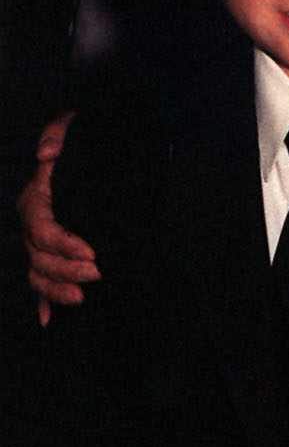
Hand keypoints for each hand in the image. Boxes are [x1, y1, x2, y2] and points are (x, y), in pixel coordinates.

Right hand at [17, 113, 98, 323]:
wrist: (92, 154)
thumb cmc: (82, 142)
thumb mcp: (72, 126)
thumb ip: (59, 134)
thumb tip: (47, 153)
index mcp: (36, 198)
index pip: (43, 229)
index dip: (64, 244)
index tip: (92, 252)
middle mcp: (33, 223)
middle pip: (38, 257)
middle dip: (65, 270)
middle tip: (97, 274)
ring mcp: (39, 242)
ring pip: (37, 273)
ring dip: (56, 290)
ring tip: (82, 297)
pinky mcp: (50, 255)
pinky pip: (40, 282)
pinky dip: (43, 302)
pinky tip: (48, 320)